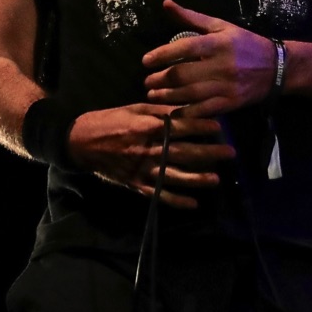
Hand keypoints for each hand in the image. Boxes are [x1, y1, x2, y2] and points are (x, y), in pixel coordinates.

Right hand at [68, 102, 234, 209]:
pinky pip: (159, 194)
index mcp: (147, 127)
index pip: (180, 126)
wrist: (81, 142)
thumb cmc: (110, 120)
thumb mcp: (134, 108)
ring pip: (175, 176)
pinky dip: (176, 200)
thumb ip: (159, 109)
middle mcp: (148, 149)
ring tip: (216, 180)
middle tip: (230, 153)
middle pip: (183, 152)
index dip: (200, 126)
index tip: (220, 127)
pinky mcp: (136, 184)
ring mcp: (142, 169)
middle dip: (209, 152)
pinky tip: (193, 204)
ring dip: (197, 179)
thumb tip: (184, 107)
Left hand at [142, 0, 276, 116]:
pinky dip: (186, 112)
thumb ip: (191, 17)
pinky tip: (173, 111)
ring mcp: (226, 86)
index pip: (184, 48)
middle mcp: (221, 65)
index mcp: (217, 43)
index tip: (145, 61)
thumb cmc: (244, 43)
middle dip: (160, 79)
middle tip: (146, 81)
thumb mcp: (220, 26)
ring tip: (153, 95)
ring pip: (190, 94)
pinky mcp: (231, 103)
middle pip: (183, 74)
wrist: (277, 67)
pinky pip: (204, 110)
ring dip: (167, 96)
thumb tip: (165, 3)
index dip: (162, 55)